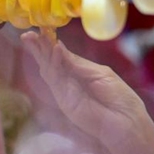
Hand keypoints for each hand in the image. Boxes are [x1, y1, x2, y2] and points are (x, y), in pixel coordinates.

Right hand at [21, 31, 153, 153]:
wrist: (126, 123)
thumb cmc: (120, 98)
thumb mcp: (101, 75)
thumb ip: (78, 64)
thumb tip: (58, 47)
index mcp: (81, 73)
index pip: (62, 57)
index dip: (50, 45)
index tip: (41, 30)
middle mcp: (70, 82)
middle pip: (50, 63)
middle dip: (39, 49)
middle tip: (28, 34)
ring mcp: (65, 92)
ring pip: (49, 70)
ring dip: (41, 54)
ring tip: (33, 38)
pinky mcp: (64, 101)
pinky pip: (56, 80)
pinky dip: (54, 65)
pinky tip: (53, 50)